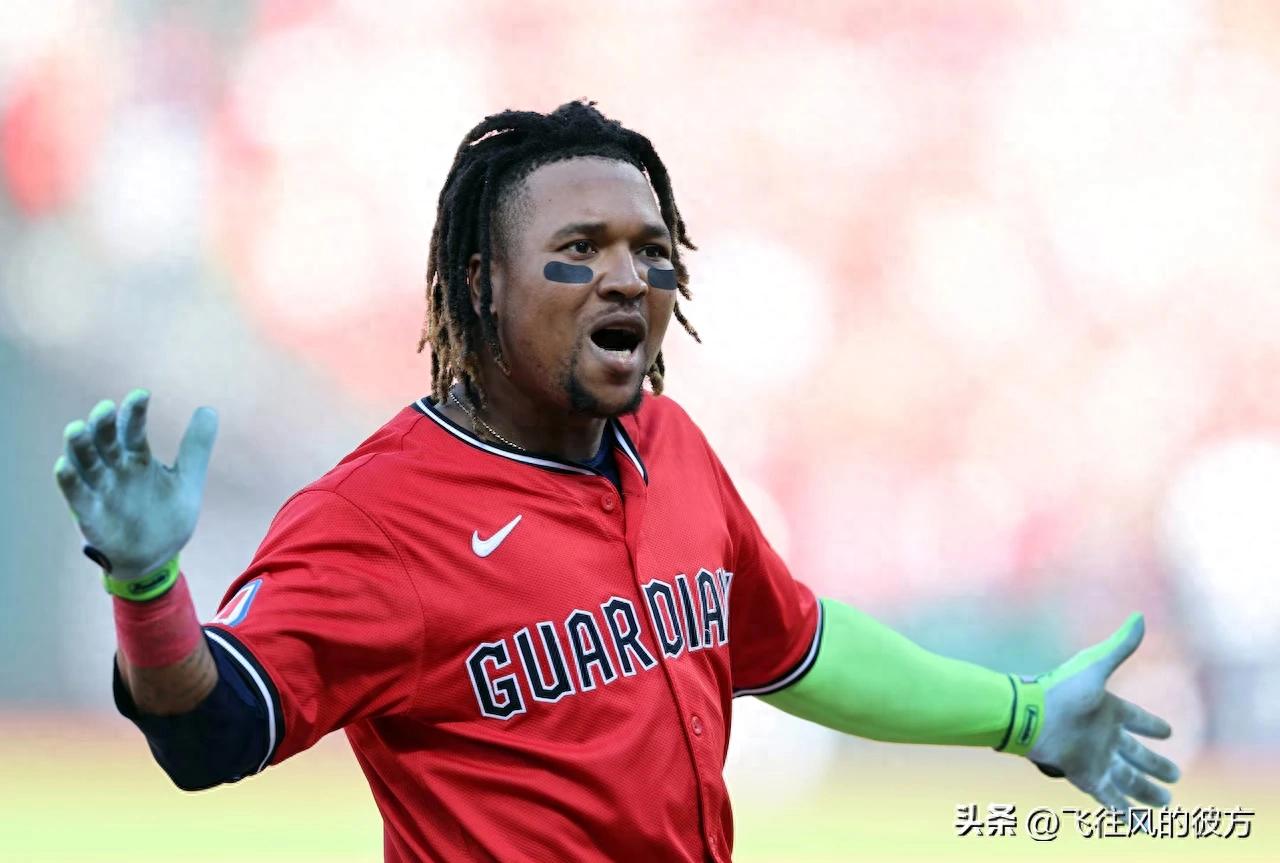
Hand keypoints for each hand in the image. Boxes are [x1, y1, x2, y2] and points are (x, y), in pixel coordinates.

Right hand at [53, 390, 217, 580]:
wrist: (157, 556)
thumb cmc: (167, 514)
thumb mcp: (187, 479)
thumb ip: (196, 446)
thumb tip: (208, 409)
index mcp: (137, 458)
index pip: (132, 429)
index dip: (134, 412)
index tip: (142, 395)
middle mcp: (115, 469)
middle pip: (104, 441)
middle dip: (103, 424)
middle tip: (106, 408)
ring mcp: (101, 489)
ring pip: (85, 462)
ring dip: (79, 446)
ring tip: (76, 429)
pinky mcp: (90, 513)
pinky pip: (76, 495)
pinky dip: (68, 480)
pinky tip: (64, 466)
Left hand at [1027, 613, 1180, 815]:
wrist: (1030, 716)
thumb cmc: (1061, 690)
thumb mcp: (1095, 666)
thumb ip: (1119, 646)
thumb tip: (1140, 617)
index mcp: (1108, 710)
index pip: (1136, 719)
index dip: (1151, 725)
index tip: (1168, 731)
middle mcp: (1104, 736)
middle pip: (1137, 755)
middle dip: (1156, 765)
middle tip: (1176, 774)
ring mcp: (1096, 758)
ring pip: (1129, 779)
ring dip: (1147, 792)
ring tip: (1166, 802)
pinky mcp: (1086, 777)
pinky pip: (1111, 799)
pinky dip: (1126, 814)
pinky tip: (1140, 825)